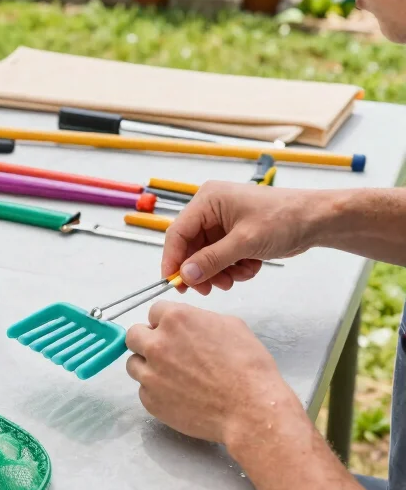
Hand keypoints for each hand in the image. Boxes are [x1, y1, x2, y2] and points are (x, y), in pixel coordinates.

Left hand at [126, 300, 298, 445]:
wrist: (249, 409)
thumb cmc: (247, 366)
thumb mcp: (230, 326)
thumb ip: (199, 320)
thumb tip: (189, 326)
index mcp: (176, 319)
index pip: (155, 311)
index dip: (166, 321)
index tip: (174, 332)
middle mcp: (157, 344)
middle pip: (134, 335)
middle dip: (148, 340)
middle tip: (166, 351)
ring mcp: (150, 375)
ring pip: (133, 364)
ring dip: (147, 365)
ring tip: (171, 375)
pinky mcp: (150, 401)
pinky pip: (144, 390)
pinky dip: (156, 391)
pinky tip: (177, 394)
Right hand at [162, 181, 321, 294]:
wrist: (316, 220)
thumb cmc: (283, 218)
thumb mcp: (244, 242)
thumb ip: (212, 260)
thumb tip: (185, 275)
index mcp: (208, 200)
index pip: (177, 232)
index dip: (173, 259)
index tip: (174, 283)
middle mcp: (211, 209)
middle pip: (191, 247)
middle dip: (202, 270)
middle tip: (209, 289)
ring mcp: (223, 222)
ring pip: (206, 256)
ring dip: (220, 271)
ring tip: (238, 276)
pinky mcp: (235, 234)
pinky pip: (222, 257)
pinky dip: (233, 268)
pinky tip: (250, 267)